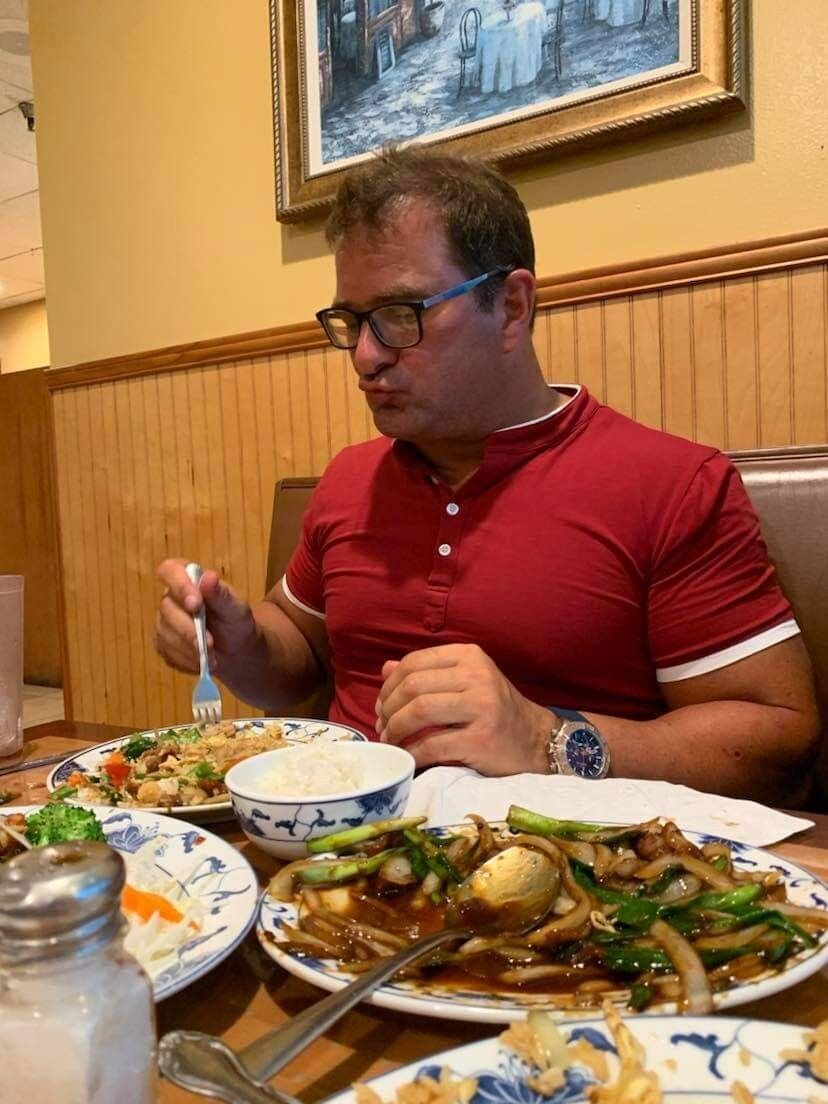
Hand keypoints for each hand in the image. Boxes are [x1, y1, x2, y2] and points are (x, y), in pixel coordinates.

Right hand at [153, 559, 257, 674]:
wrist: (236, 649)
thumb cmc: (236, 621)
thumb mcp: (237, 608)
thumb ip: (222, 594)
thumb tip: (208, 577)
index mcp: (188, 577)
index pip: (170, 570)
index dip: (178, 586)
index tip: (195, 604)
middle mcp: (171, 597)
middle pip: (167, 608)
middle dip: (188, 629)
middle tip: (209, 644)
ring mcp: (164, 621)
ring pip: (165, 633)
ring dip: (189, 649)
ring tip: (213, 658)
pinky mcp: (162, 643)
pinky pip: (167, 652)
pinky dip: (187, 660)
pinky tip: (203, 663)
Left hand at [374, 643, 551, 774]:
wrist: (536, 739)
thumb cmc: (495, 709)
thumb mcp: (465, 681)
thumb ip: (428, 673)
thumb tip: (386, 668)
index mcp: (469, 656)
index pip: (414, 662)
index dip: (389, 686)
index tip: (382, 705)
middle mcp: (477, 676)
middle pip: (413, 687)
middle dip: (389, 709)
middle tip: (383, 727)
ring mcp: (482, 707)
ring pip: (420, 712)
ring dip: (396, 730)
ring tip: (392, 740)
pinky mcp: (482, 739)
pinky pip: (433, 745)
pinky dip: (413, 753)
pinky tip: (408, 757)